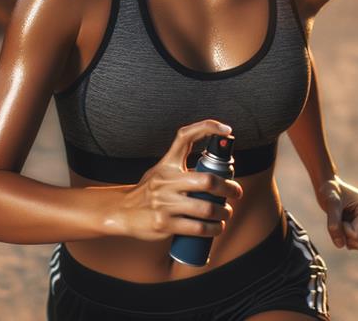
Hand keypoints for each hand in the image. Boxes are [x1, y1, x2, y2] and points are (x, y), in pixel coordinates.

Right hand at [111, 120, 243, 241]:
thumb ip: (182, 167)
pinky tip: (216, 228)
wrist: (121, 212)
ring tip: (226, 213)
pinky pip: (197, 228)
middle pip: (207, 181)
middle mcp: (166, 181)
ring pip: (206, 208)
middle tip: (236, 192)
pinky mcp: (165, 224)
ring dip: (223, 212)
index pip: (185, 137)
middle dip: (229, 188)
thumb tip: (216, 169)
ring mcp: (165, 203)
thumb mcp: (160, 171)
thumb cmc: (147, 191)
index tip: (227, 130)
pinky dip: (213, 229)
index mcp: (167, 164)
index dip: (207, 128)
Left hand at [317, 175, 357, 249]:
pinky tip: (343, 221)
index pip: (357, 236)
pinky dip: (346, 235)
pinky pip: (357, 241)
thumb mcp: (329, 204)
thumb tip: (340, 245)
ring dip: (345, 235)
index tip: (337, 215)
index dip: (343, 231)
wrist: (328, 187)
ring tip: (341, 219)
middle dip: (345, 235)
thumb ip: (334, 224)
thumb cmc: (328, 191)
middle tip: (338, 219)